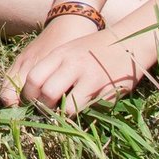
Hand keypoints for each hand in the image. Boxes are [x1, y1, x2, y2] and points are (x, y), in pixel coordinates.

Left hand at [0, 19, 155, 114]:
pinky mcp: (108, 93)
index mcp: (61, 54)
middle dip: (43, 108)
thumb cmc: (94, 48)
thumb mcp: (69, 50)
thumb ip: (53, 68)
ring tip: (63, 116)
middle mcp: (74, 66)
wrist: (130, 42)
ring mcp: (92, 80)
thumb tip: (34, 94)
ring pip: (68, 109)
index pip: (34, 78)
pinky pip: (90, 111)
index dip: (28, 95)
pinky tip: (84, 110)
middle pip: (47, 95)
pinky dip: (84, 114)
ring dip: (63, 116)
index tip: (30, 102)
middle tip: (45, 113)